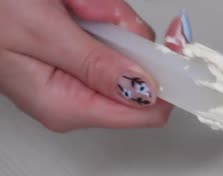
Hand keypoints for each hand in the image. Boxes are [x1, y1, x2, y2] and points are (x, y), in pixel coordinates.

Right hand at [0, 0, 172, 131]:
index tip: (175, 45)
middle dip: (124, 33)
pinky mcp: (77, 54)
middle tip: (92, 12)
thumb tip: (149, 91)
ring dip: (107, 15)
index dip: (169, 81)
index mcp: (69, 106)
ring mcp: (78, 74)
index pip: (148, 112)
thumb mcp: (41, 34)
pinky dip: (97, 10)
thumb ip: (99, 64)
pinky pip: (109, 32)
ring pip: (126, 45)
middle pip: (141, 72)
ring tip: (70, 4)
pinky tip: (69, 4)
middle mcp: (77, 97)